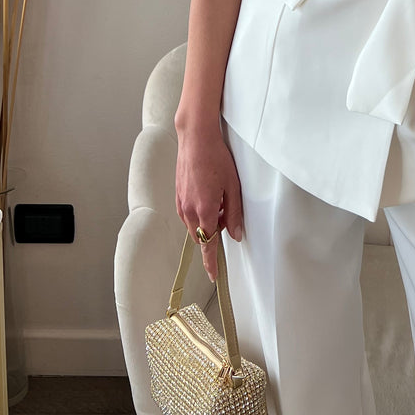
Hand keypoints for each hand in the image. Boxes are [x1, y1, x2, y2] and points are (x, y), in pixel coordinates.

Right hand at [175, 123, 243, 281]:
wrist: (196, 138)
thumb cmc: (217, 159)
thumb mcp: (233, 186)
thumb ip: (235, 214)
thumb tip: (236, 235)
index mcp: (205, 211)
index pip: (208, 245)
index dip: (211, 262)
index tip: (214, 276)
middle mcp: (189, 211)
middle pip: (202, 236)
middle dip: (214, 233)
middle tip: (227, 215)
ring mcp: (181, 203)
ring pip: (194, 226)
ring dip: (206, 222)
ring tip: (219, 198)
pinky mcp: (178, 196)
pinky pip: (188, 214)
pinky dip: (199, 212)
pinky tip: (208, 193)